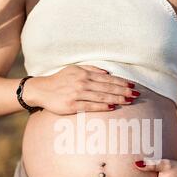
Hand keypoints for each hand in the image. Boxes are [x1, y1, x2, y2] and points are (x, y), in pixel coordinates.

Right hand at [24, 65, 139, 114]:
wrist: (41, 90)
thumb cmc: (59, 80)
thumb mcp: (74, 70)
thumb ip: (91, 69)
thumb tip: (107, 72)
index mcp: (84, 73)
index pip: (107, 79)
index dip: (121, 82)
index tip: (133, 86)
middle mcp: (82, 82)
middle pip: (107, 87)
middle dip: (123, 91)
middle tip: (136, 95)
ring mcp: (77, 94)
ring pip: (101, 96)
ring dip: (116, 98)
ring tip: (129, 101)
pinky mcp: (72, 105)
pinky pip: (90, 105)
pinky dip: (102, 106)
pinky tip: (112, 107)